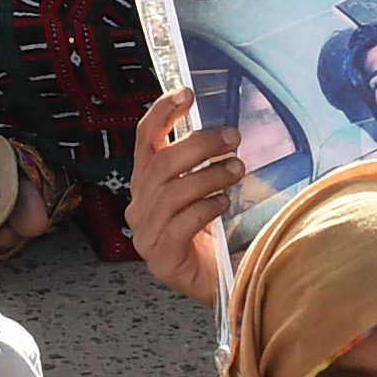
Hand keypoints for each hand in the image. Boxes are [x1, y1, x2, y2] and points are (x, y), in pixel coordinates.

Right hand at [126, 84, 243, 309]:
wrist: (224, 282)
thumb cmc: (216, 233)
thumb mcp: (207, 188)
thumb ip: (204, 162)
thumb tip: (226, 129)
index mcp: (147, 185)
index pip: (145, 141)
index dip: (162, 113)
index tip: (186, 93)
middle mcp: (139, 208)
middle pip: (161, 164)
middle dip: (199, 145)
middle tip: (233, 138)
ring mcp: (146, 236)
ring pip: (172, 193)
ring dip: (209, 176)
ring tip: (237, 169)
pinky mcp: (162, 260)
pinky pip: (181, 225)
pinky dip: (206, 208)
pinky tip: (224, 203)